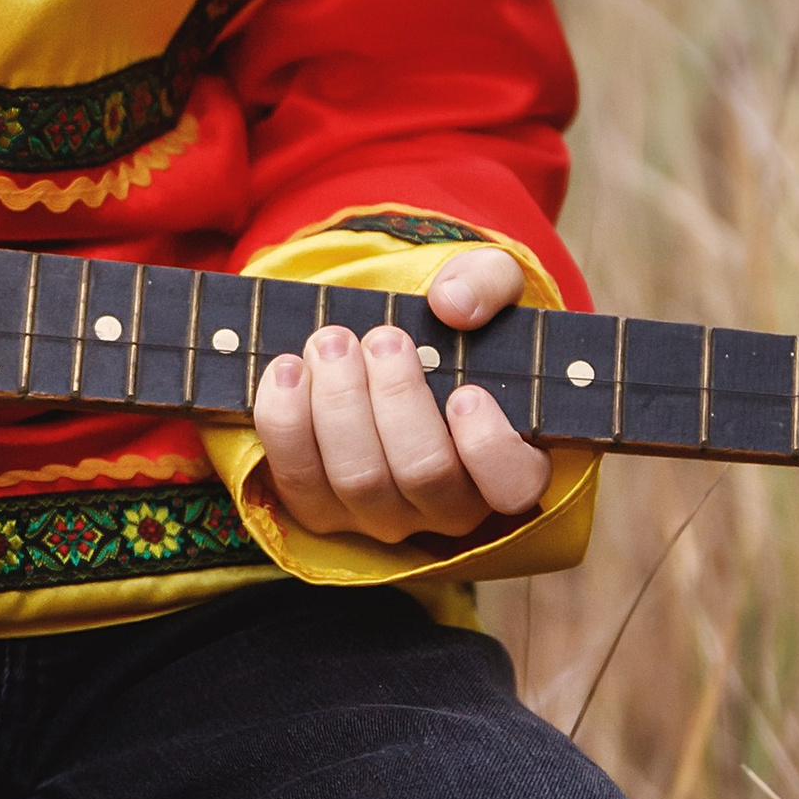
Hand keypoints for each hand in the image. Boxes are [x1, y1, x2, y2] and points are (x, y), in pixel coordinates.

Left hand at [251, 243, 551, 547]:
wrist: (382, 350)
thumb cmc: (452, 327)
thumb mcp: (488, 287)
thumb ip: (487, 282)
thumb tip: (452, 304)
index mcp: (507, 464)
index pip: (512, 486)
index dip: (489, 447)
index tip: (466, 393)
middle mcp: (448, 505)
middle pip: (423, 473)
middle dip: (396, 399)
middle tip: (381, 338)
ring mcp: (384, 516)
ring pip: (357, 479)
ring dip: (339, 403)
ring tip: (331, 342)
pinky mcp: (322, 510)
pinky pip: (297, 482)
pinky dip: (286, 424)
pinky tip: (287, 370)